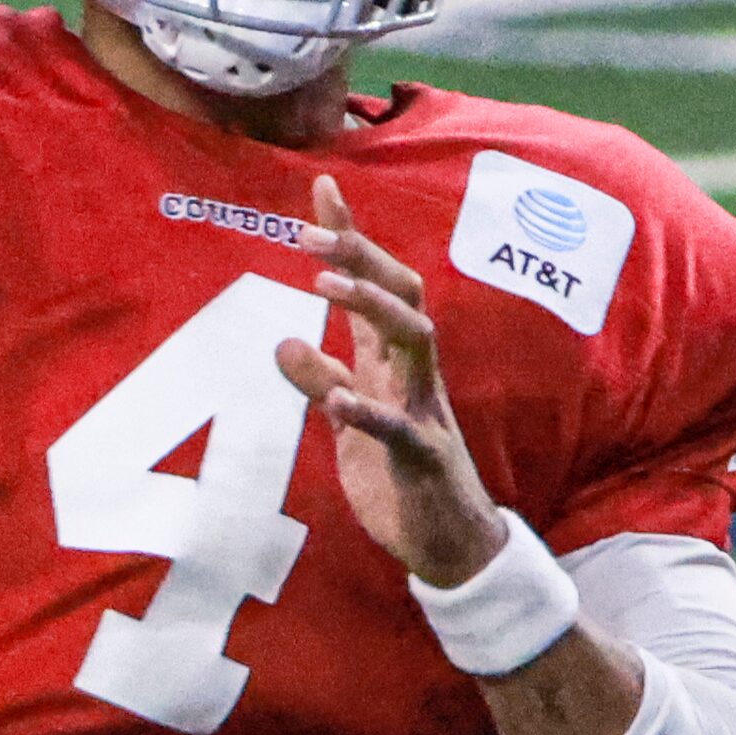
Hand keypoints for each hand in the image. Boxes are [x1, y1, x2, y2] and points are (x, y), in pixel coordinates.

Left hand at [276, 174, 508, 586]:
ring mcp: (424, 412)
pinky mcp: (425, 459)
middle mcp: (413, 374)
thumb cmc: (399, 475)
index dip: (351, 237)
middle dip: (359, 257)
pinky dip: (370, 411)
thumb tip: (283, 339)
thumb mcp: (349, 420)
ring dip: (372, 308)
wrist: (452, 548)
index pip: (373, 284)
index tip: (323, 187)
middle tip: (307, 234)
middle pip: (400, 294)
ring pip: (414, 341)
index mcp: (392, 361)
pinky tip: (339, 400)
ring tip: (326, 284)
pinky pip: (401, 428)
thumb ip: (321, 378)